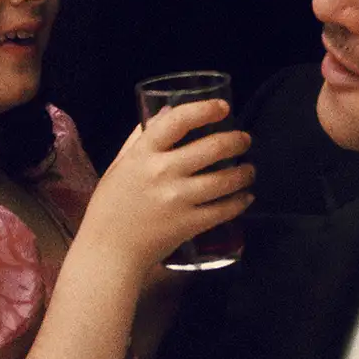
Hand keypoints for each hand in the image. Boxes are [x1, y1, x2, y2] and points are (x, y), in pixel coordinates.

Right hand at [77, 99, 252, 280]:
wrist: (109, 251)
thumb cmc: (110, 206)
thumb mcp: (119, 165)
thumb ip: (140, 138)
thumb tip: (165, 111)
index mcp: (142, 154)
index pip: (178, 120)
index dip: (205, 109)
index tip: (223, 107)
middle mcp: (162, 172)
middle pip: (212, 147)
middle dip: (236, 141)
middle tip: (245, 140)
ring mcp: (177, 199)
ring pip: (224, 179)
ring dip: (244, 172)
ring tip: (249, 170)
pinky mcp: (189, 224)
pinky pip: (224, 209)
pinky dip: (240, 202)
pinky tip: (245, 197)